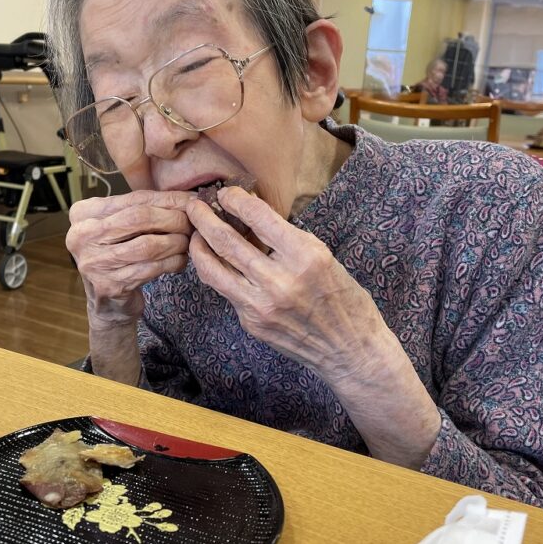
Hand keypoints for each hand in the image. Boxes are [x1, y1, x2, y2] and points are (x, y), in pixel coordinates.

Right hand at [66, 190, 193, 329]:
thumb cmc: (118, 256)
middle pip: (140, 218)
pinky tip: (180, 260)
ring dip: (175, 242)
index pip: (133, 199)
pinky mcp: (108, 285)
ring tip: (187, 242)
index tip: (192, 200)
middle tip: (192, 223)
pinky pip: (150, 268)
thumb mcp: (121, 227)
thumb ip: (144, 209)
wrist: (107, 302)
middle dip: (173, 219)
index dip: (167, 199)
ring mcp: (93, 262)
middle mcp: (81, 235)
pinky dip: (171, 262)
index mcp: (83, 213)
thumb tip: (188, 198)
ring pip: (147, 245)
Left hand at [186, 186, 384, 376]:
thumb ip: (287, 239)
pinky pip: (225, 290)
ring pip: (213, 269)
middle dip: (204, 218)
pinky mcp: (252, 323)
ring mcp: (261, 305)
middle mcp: (280, 281)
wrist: (349, 350)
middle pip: (227, 242)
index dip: (236, 200)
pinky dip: (216, 271)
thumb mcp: (324, 257)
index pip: (259, 218)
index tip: (226, 193)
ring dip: (198, 246)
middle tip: (194, 205)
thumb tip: (251, 216)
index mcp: (305, 257)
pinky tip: (213, 260)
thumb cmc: (342, 298)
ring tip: (194, 232)